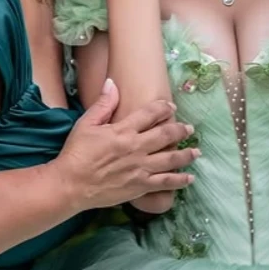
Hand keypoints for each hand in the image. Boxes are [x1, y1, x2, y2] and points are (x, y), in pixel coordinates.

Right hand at [54, 78, 197, 209]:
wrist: (71, 185)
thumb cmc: (76, 154)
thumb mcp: (86, 124)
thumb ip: (103, 104)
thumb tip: (112, 83)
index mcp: (123, 130)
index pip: (150, 113)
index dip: (164, 108)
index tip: (171, 107)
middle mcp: (136, 148)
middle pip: (166, 134)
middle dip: (181, 130)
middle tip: (190, 129)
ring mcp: (141, 168)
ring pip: (172, 159)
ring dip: (187, 154)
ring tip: (197, 152)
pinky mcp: (141, 186)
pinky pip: (166, 182)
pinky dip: (180, 180)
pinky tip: (190, 178)